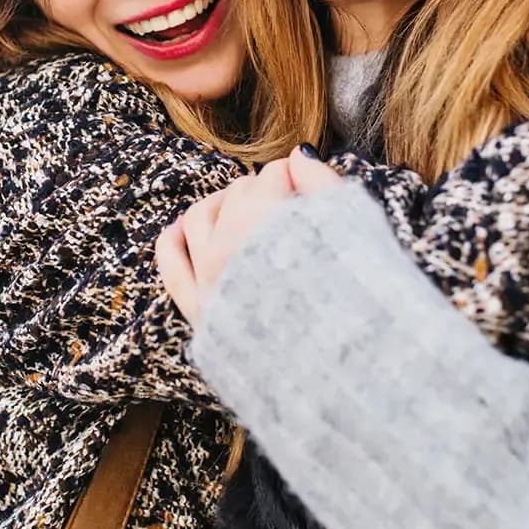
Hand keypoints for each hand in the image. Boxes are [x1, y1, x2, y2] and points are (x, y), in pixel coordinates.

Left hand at [156, 148, 341, 322]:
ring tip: (246, 213)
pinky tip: (183, 229)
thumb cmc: (357, 299)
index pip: (274, 177)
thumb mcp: (353, 233)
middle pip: (238, 194)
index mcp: (268, 223)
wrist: (345, 373)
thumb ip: (323, 185)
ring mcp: (210, 280)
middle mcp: (229, 247)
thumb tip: (299, 155)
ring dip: (221, 206)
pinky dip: (173, 238)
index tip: (312, 192)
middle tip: (288, 206)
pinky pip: (170, 262)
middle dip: (263, 192)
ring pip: (199, 216)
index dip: (298, 180)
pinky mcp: (200, 311)